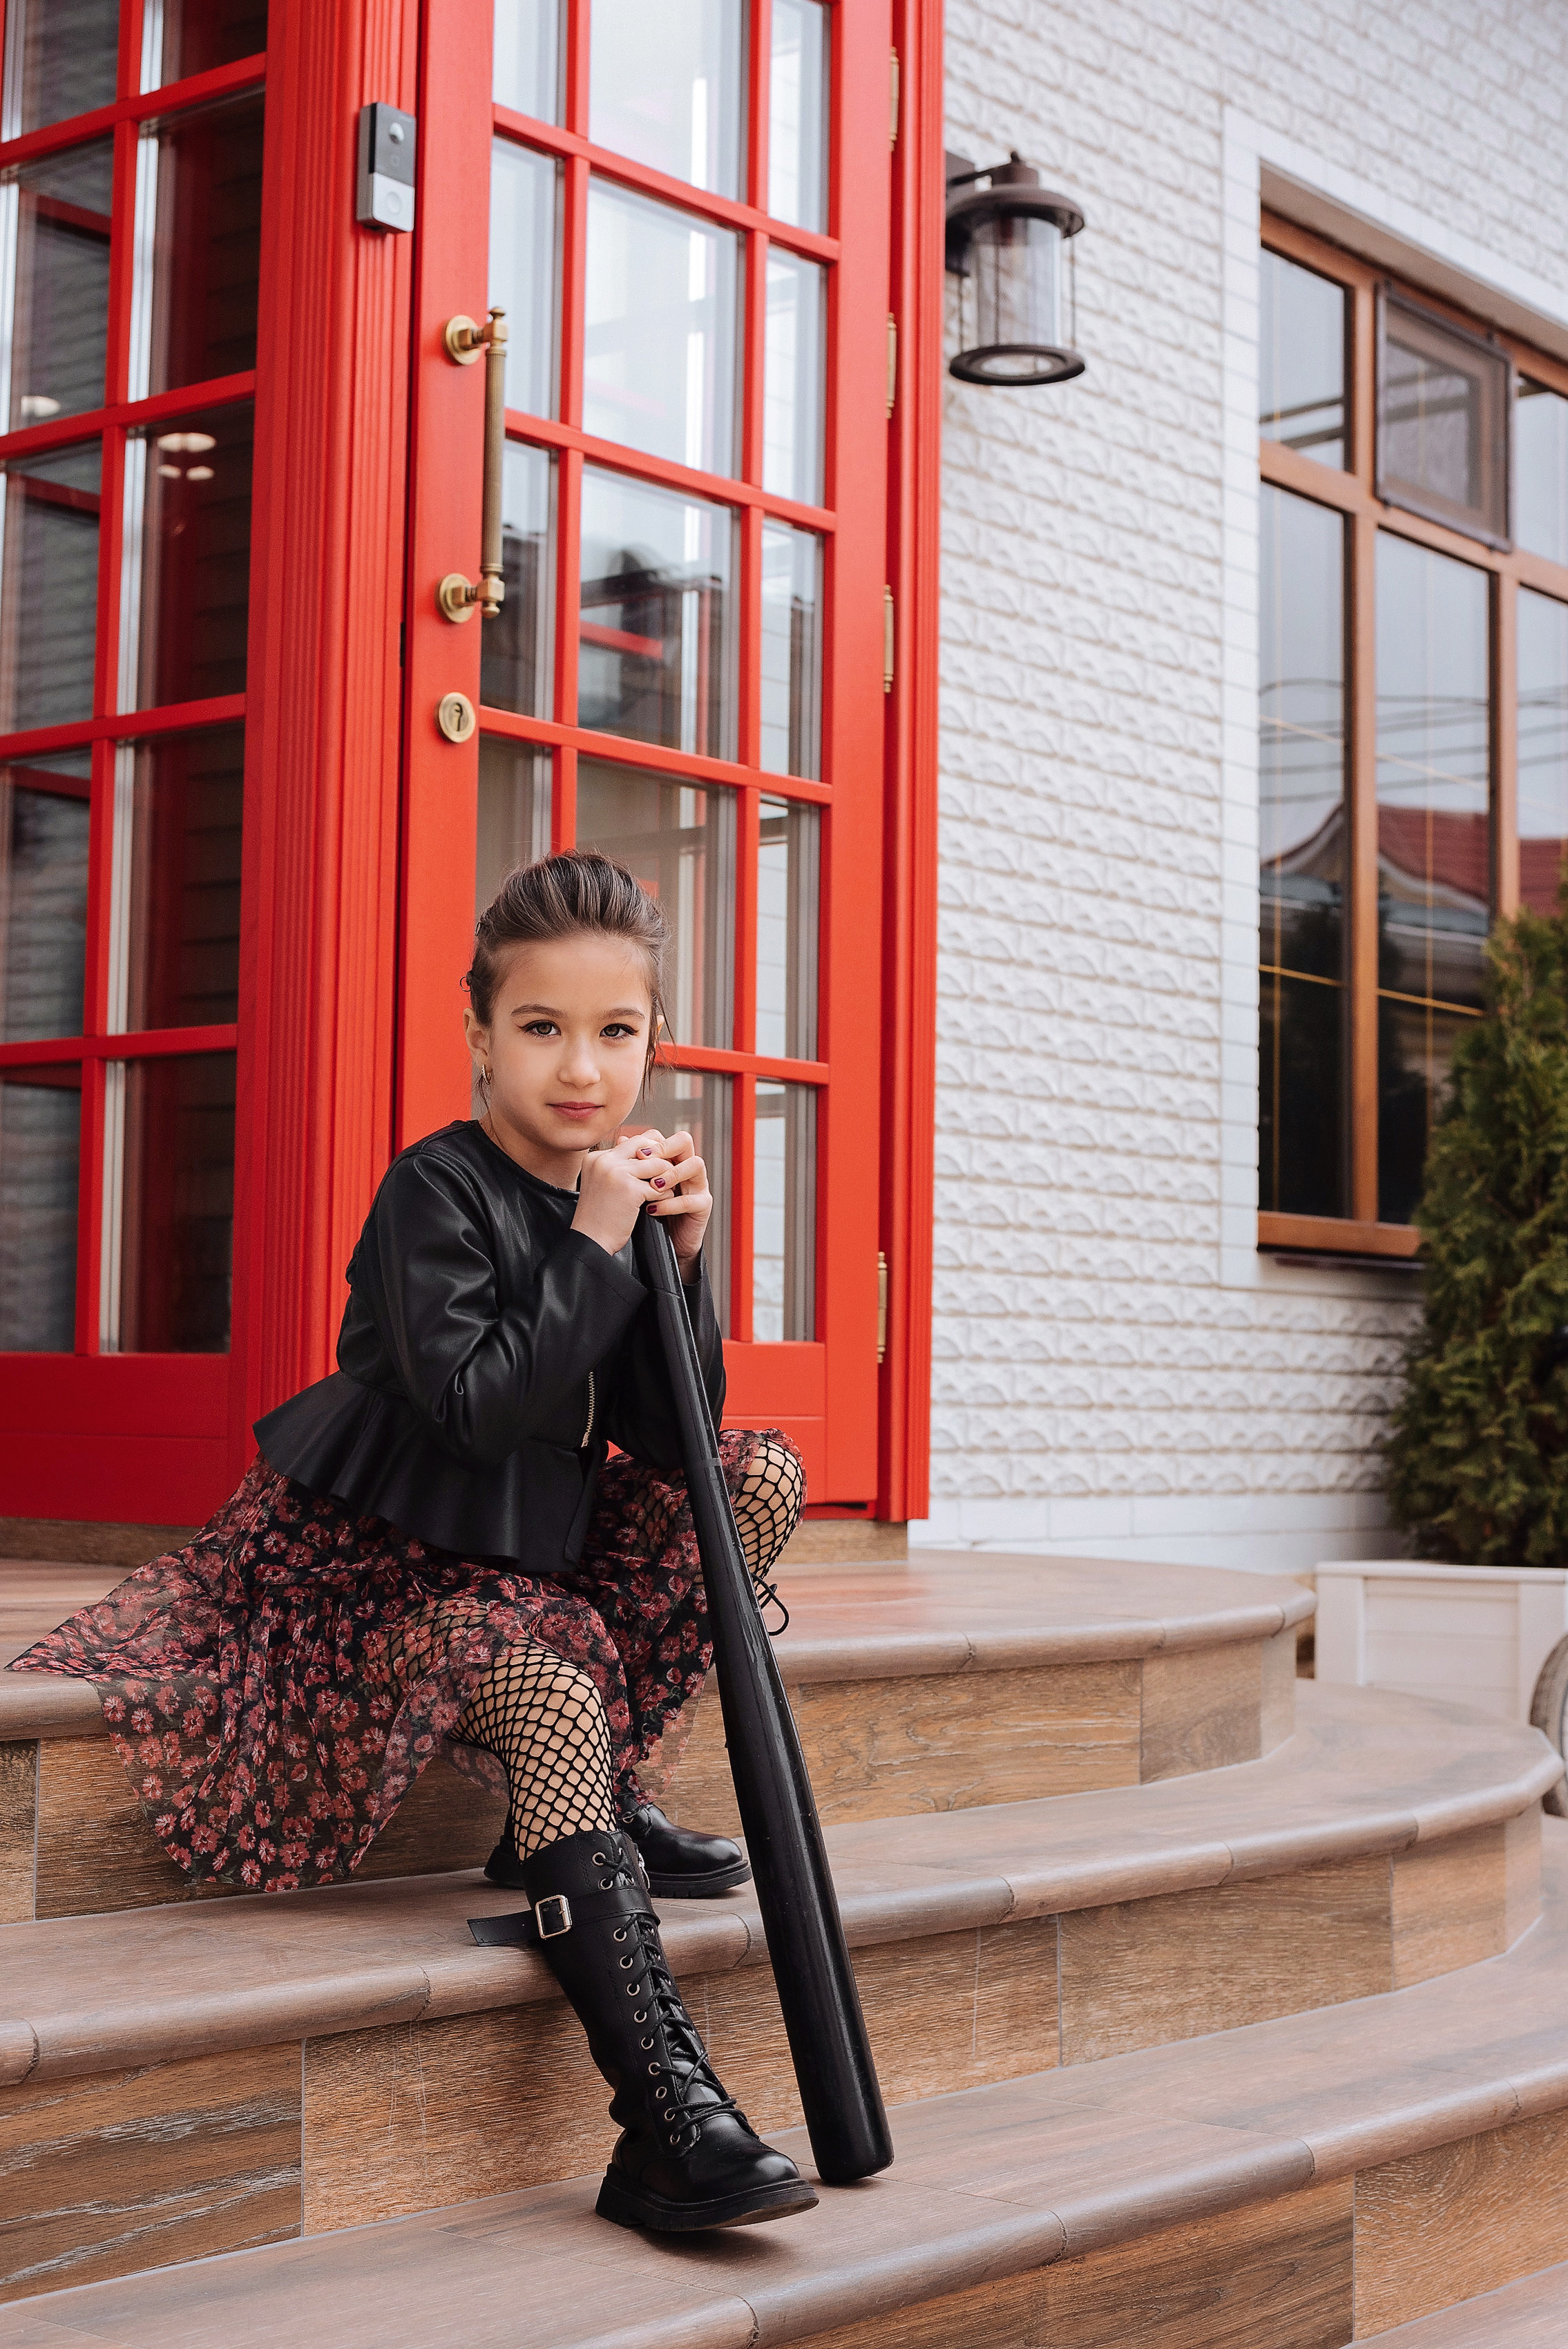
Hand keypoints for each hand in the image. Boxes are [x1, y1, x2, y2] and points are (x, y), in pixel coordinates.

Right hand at [572, 1130, 678, 1257]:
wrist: (590, 1242)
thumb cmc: (599, 1217)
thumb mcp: (603, 1183)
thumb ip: (620, 1165)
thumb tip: (648, 1149)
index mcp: (596, 1157)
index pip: (634, 1142)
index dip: (652, 1153)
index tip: (659, 1167)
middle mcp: (604, 1160)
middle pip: (647, 1146)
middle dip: (661, 1160)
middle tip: (666, 1177)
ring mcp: (616, 1173)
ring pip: (658, 1164)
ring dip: (666, 1179)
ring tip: (662, 1193)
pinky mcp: (629, 1189)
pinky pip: (661, 1186)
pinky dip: (665, 1196)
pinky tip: (659, 1205)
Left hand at [644, 1127, 712, 1273]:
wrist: (661, 1245)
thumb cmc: (648, 1214)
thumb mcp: (637, 1188)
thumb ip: (633, 1166)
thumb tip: (622, 1140)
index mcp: (671, 1161)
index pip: (666, 1138)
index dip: (652, 1141)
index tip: (633, 1152)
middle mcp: (687, 1169)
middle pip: (685, 1141)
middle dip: (665, 1147)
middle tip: (645, 1159)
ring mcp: (698, 1186)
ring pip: (695, 1164)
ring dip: (672, 1173)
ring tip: (652, 1186)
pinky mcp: (703, 1206)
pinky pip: (692, 1199)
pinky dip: (671, 1203)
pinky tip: (653, 1209)